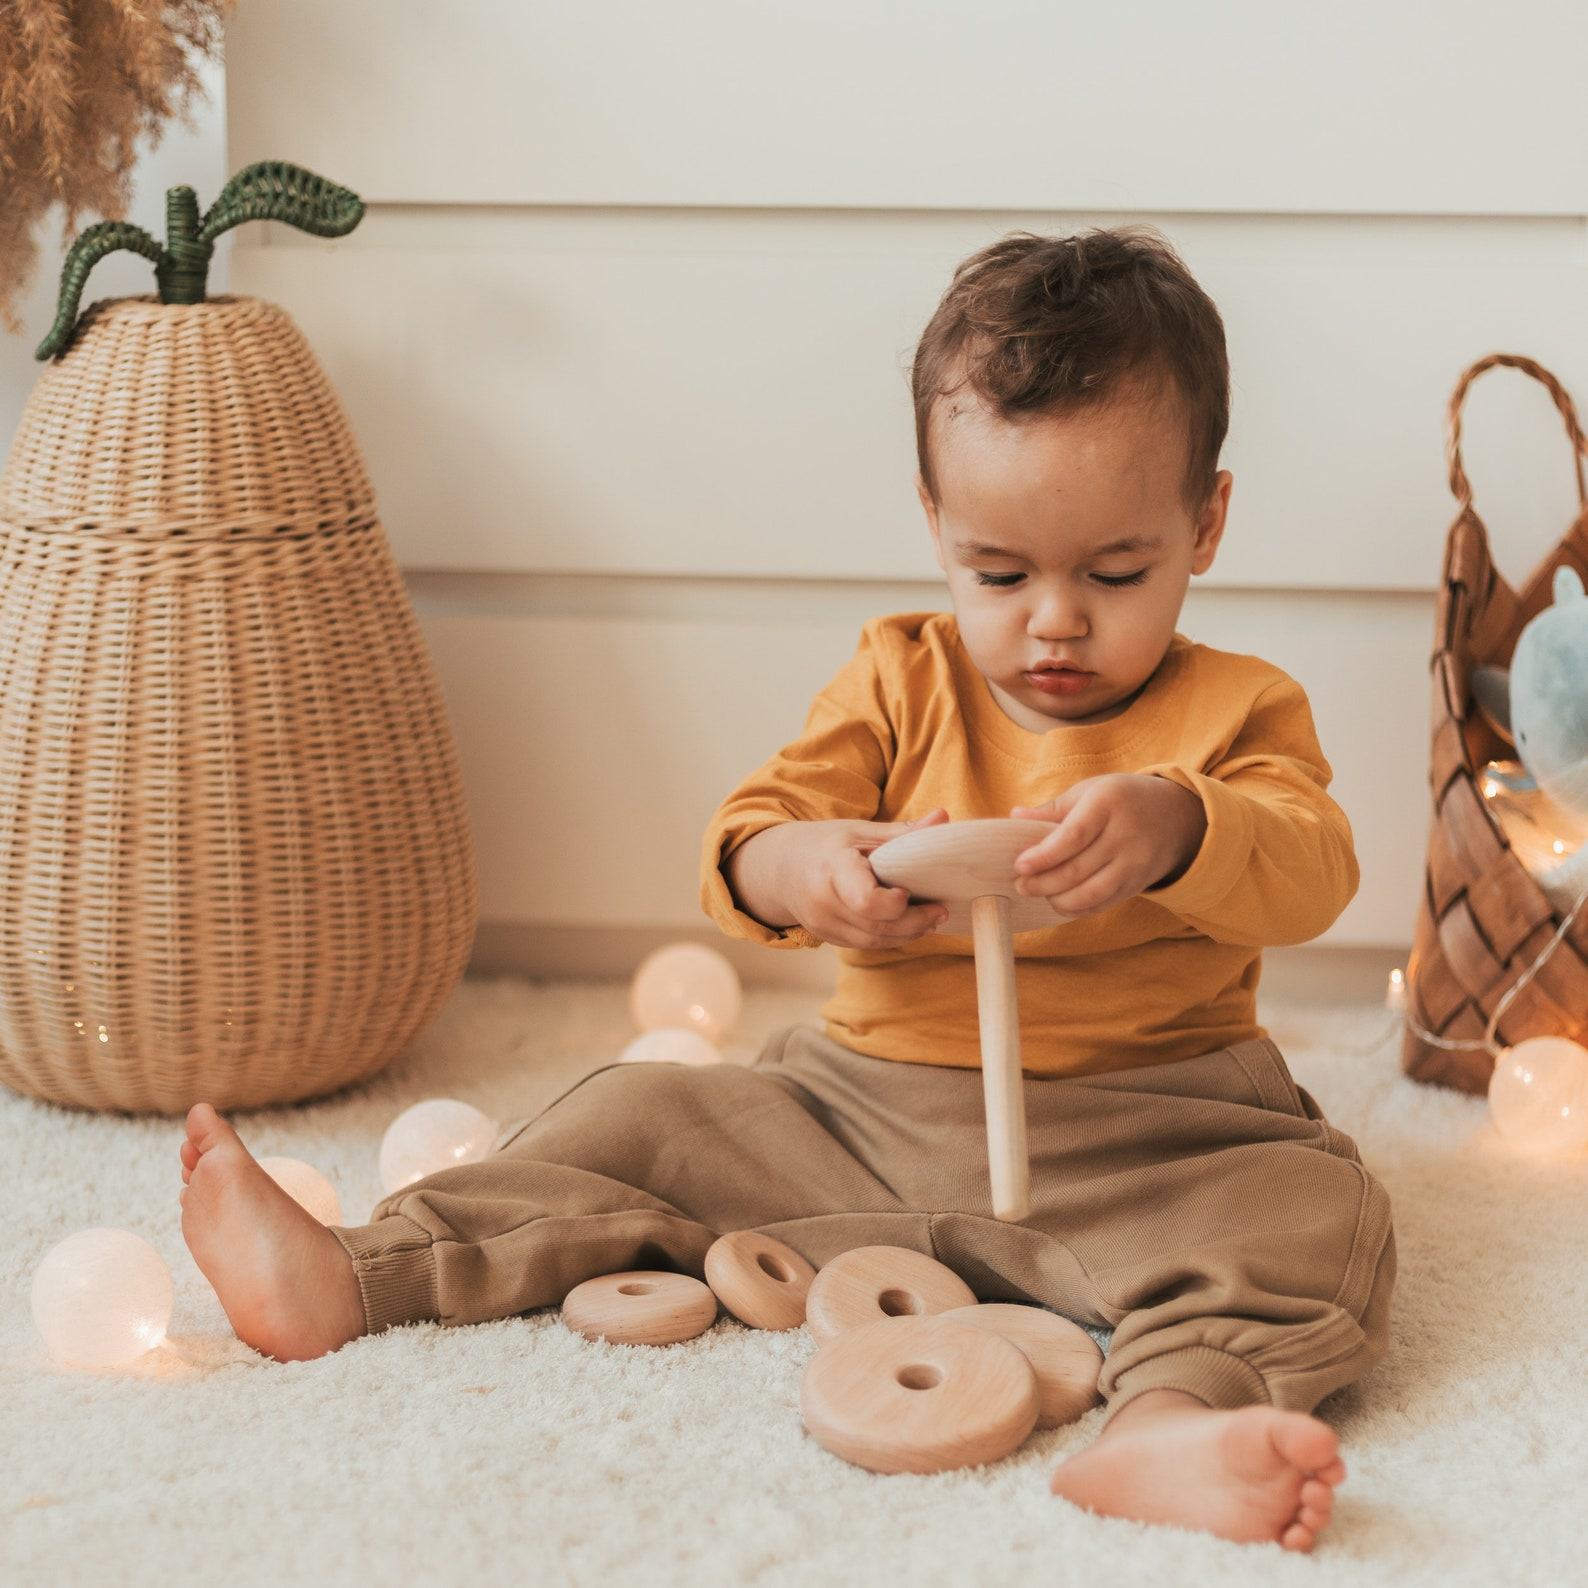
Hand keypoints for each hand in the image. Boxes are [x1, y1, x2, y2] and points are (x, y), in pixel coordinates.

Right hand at [779, 809, 953, 949]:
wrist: (780, 868)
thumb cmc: (826, 845)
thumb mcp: (860, 832)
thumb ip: (903, 832)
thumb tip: (944, 817)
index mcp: (832, 869)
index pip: (867, 901)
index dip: (896, 902)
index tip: (910, 889)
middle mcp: (822, 902)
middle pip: (877, 926)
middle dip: (915, 921)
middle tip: (940, 910)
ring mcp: (822, 925)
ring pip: (874, 941)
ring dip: (908, 933)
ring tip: (931, 918)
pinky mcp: (826, 938)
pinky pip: (865, 944)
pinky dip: (890, 937)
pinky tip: (908, 925)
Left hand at [1009, 773, 1206, 917]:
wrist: (1178, 816)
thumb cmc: (1121, 799)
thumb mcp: (1090, 791)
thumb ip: (1053, 808)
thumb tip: (1015, 817)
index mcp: (1108, 803)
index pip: (1073, 836)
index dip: (1044, 855)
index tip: (1020, 866)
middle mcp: (1126, 834)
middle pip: (1078, 869)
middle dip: (1043, 883)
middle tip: (1021, 885)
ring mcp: (1136, 862)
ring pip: (1093, 892)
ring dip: (1060, 900)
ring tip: (1039, 894)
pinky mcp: (1139, 883)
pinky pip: (1105, 903)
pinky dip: (1079, 908)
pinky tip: (1061, 903)